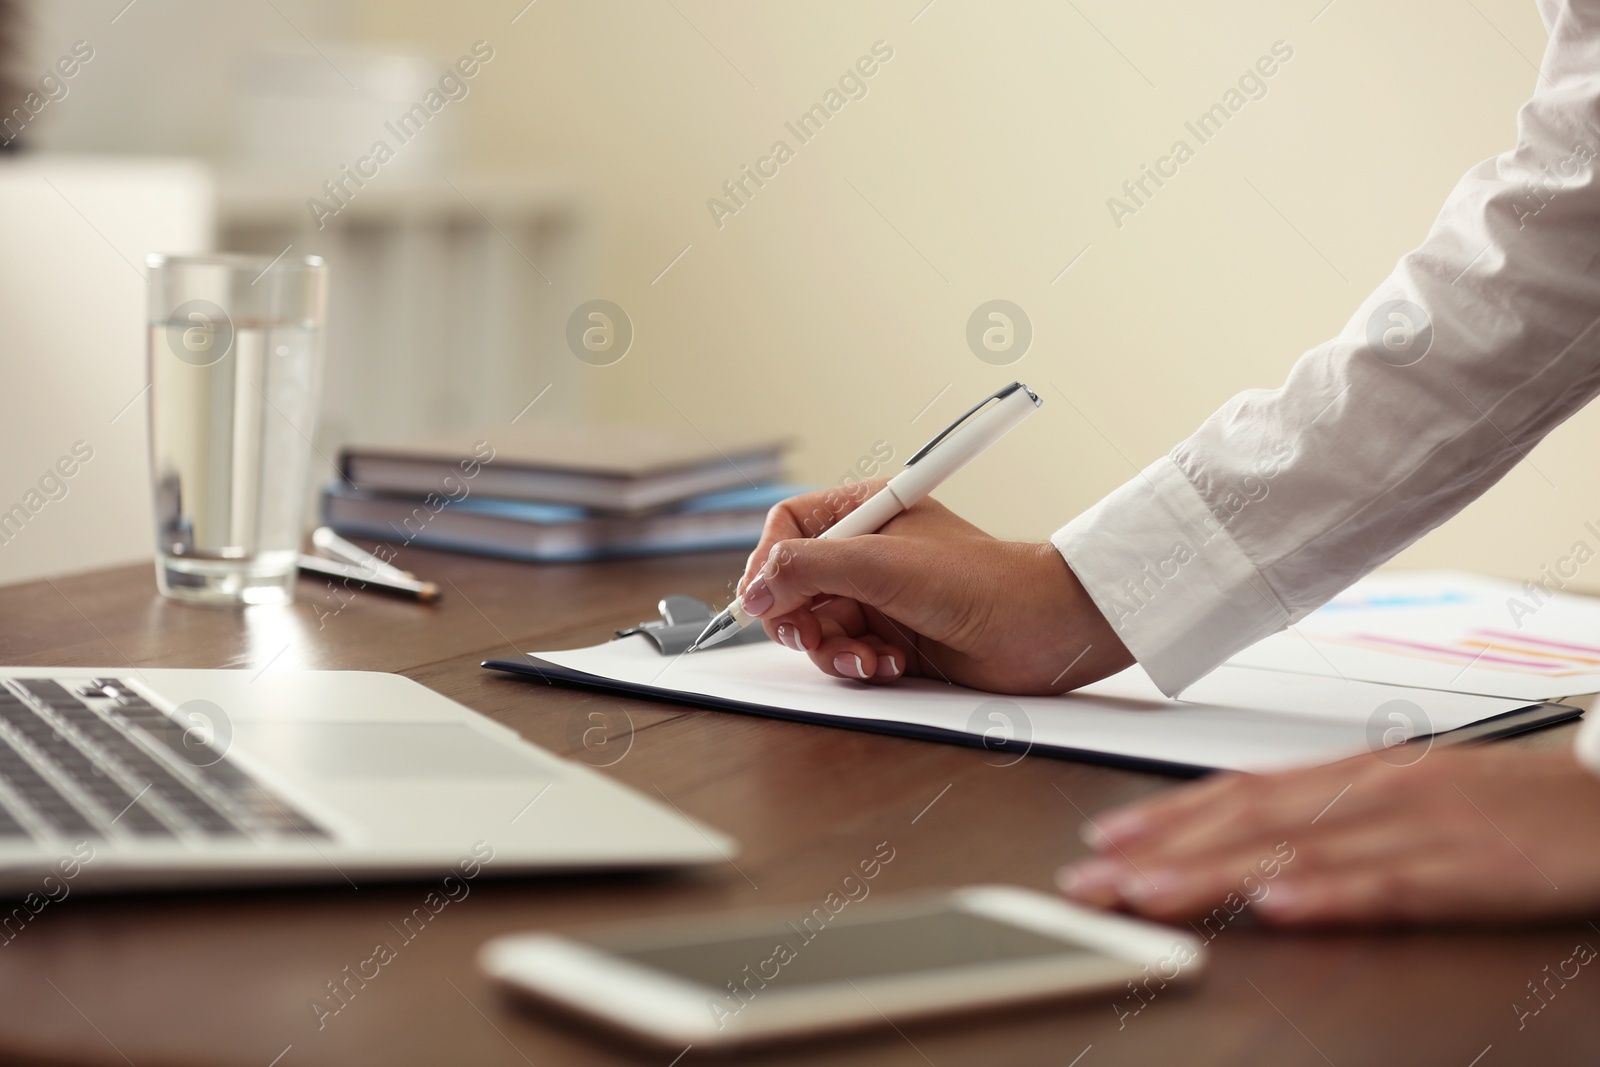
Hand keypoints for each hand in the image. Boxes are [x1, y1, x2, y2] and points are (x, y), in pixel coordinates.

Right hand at [734, 480, 1131, 694]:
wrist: (1042, 629)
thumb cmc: (980, 581)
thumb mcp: (880, 564)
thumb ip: (808, 569)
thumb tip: (753, 590)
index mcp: (866, 512)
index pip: (788, 529)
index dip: (768, 565)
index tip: (762, 598)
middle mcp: (868, 553)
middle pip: (793, 586)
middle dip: (799, 618)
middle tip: (811, 636)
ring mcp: (880, 597)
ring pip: (817, 628)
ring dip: (835, 649)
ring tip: (869, 657)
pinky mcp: (894, 637)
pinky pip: (848, 654)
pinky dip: (861, 664)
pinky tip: (892, 664)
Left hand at [1057, 743, 1599, 924]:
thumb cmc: (1513, 804)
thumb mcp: (1409, 799)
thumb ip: (1334, 815)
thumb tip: (1255, 842)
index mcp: (1357, 775)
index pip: (1241, 791)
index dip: (1166, 815)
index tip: (1104, 841)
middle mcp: (1373, 791)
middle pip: (1249, 821)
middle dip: (1162, 851)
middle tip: (1091, 881)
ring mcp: (1419, 826)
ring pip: (1298, 852)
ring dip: (1214, 873)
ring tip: (1149, 893)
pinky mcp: (1469, 868)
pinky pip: (1389, 886)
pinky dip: (1329, 895)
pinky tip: (1278, 908)